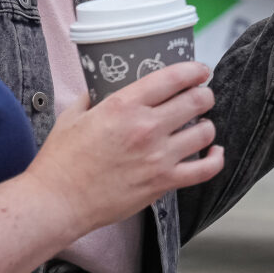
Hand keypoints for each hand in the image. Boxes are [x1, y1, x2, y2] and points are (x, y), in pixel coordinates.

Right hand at [30, 61, 221, 232]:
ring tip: (200, 126)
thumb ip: (91, 98)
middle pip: (197, 101)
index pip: (173, 78)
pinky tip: (214, 152)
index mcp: (124, 105)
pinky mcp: (163, 182)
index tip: (200, 71)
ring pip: (205, 132)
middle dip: (204, 96)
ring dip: (206, 126)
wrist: (58, 201)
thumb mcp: (72, 117)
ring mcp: (158, 156)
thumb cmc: (60, 161)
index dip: (194, 71)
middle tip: (201, 98)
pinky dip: (216, 159)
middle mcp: (146, 127)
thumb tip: (98, 90)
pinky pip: (205, 169)